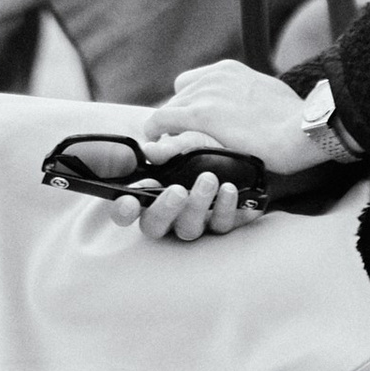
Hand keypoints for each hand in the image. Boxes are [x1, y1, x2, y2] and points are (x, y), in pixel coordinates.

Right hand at [104, 160, 261, 242]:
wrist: (245, 153)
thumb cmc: (206, 149)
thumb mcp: (189, 141)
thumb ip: (170, 148)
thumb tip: (151, 151)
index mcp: (150, 194)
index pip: (127, 209)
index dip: (123, 210)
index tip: (129, 200)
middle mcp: (169, 214)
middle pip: (154, 226)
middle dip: (164, 209)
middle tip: (177, 190)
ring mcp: (195, 222)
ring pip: (189, 229)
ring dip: (197, 205)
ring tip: (209, 180)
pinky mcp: (222, 223)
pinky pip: (222, 226)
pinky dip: (225, 207)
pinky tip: (229, 189)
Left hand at [147, 60, 334, 174]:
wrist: (304, 127)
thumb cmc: (296, 121)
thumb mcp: (270, 98)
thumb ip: (252, 100)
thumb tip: (254, 115)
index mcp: (230, 71)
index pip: (194, 82)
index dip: (189, 103)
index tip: (190, 120)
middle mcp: (215, 76)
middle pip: (179, 96)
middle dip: (180, 116)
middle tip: (180, 138)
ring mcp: (207, 93)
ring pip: (170, 108)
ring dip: (170, 126)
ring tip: (171, 145)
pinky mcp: (202, 114)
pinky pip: (162, 119)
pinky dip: (154, 130)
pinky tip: (153, 141)